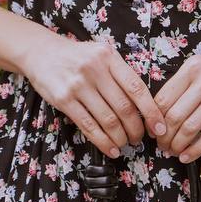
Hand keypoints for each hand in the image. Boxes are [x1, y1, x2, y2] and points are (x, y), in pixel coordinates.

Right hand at [16, 31, 167, 160]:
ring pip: (108, 119)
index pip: (137, 88)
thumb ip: (120, 73)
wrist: (41, 52)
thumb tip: (145, 105)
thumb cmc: (77, 57)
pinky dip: (102, 142)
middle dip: (136, 129)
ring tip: (125, 144)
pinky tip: (110, 149)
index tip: (159, 127)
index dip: (151, 111)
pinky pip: (88, 126)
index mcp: (109, 57)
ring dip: (120, 138)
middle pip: (124, 107)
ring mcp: (78, 85)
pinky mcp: (64, 99)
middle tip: (139, 138)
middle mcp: (95, 69)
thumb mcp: (101, 54)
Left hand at [151, 37, 200, 163]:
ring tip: (173, 151)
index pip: (163, 98)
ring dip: (177, 145)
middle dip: (163, 137)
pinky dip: (196, 149)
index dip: (153, 119)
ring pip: (190, 128)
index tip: (152, 130)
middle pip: (173, 116)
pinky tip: (187, 156)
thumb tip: (160, 110)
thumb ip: (184, 83)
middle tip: (161, 145)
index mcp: (192, 68)